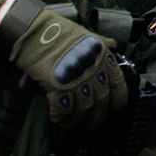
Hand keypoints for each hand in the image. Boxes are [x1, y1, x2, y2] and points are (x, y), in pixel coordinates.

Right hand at [9, 9, 127, 128]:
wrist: (36, 32)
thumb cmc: (60, 32)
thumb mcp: (89, 34)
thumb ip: (102, 43)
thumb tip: (113, 45)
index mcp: (103, 57)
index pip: (118, 83)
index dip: (119, 98)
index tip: (116, 108)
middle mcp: (93, 70)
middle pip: (101, 100)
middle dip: (97, 116)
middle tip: (92, 124)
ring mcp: (76, 79)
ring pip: (83, 108)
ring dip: (76, 120)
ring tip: (71, 124)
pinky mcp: (57, 86)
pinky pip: (63, 108)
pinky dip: (60, 116)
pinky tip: (57, 118)